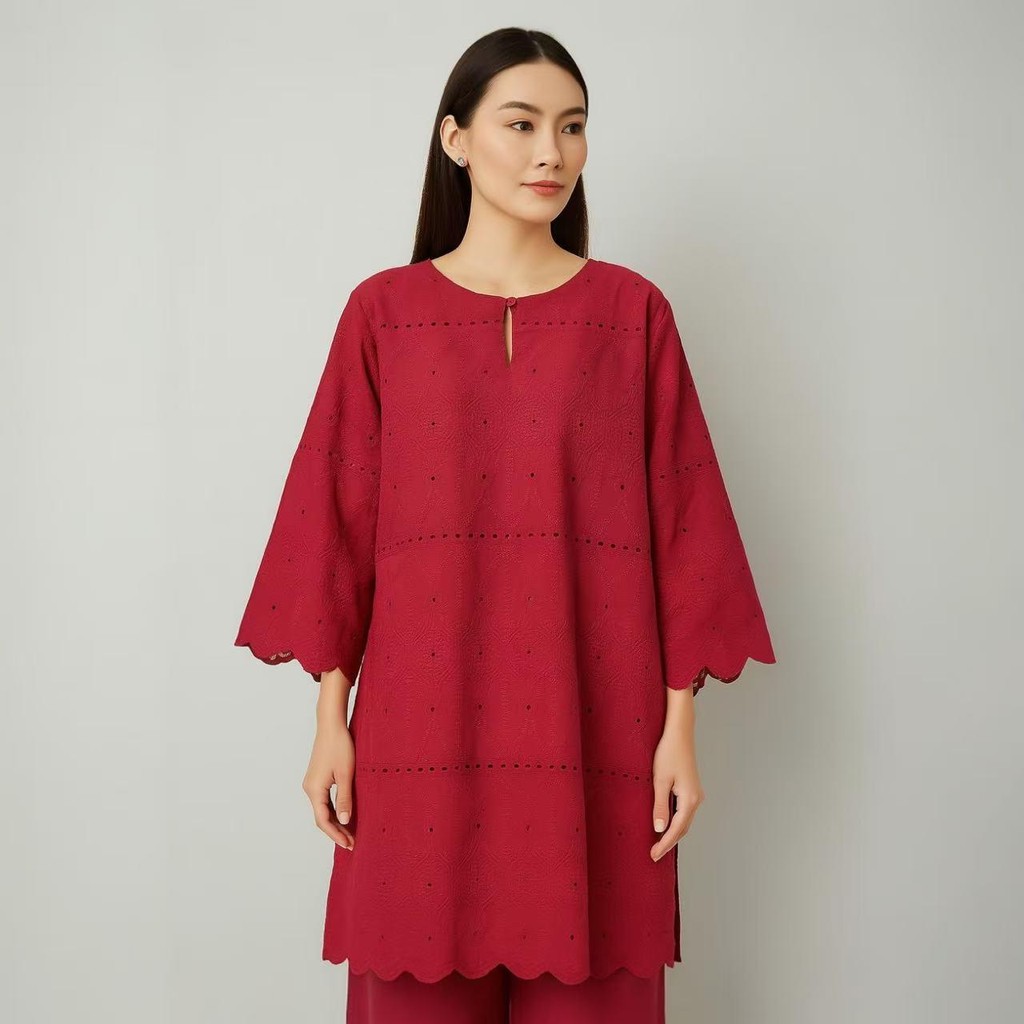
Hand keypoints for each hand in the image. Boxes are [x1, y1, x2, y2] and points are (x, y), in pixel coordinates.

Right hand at [302, 720, 355, 849]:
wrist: (331, 726)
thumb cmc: (340, 747)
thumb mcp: (346, 774)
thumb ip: (345, 799)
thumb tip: (345, 821)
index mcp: (314, 790)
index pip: (323, 820)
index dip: (336, 834)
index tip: (348, 844)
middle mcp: (309, 789)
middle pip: (321, 817)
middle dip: (336, 831)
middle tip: (352, 843)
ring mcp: (312, 783)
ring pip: (322, 809)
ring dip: (335, 821)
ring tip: (350, 833)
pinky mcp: (317, 778)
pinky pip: (323, 800)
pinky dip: (333, 810)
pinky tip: (344, 815)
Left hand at [649, 728, 703, 861]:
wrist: (679, 734)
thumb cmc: (668, 753)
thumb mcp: (660, 781)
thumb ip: (660, 806)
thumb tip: (659, 829)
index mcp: (689, 799)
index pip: (676, 829)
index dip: (665, 843)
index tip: (654, 855)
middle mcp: (696, 799)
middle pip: (683, 828)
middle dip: (669, 842)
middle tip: (654, 854)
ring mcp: (696, 794)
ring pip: (685, 821)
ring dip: (673, 833)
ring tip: (659, 844)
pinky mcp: (691, 789)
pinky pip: (684, 812)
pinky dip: (676, 822)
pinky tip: (666, 824)